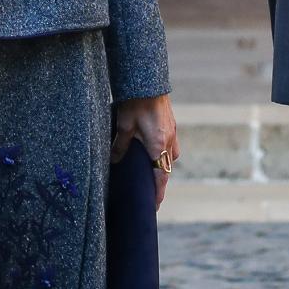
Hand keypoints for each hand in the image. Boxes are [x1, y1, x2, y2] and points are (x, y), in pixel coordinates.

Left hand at [112, 95, 178, 210]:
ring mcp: (173, 133)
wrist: (148, 81)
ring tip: (150, 173)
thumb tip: (115, 161)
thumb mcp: (123, 126)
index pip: (160, 177)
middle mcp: (169, 142)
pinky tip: (153, 151)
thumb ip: (120, 146)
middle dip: (159, 182)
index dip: (158, 193)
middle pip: (166, 169)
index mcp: (159, 145)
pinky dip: (163, 153)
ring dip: (162, 166)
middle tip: (150, 194)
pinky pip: (170, 146)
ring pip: (169, 157)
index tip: (155, 206)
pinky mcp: (172, 125)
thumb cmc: (135, 103)